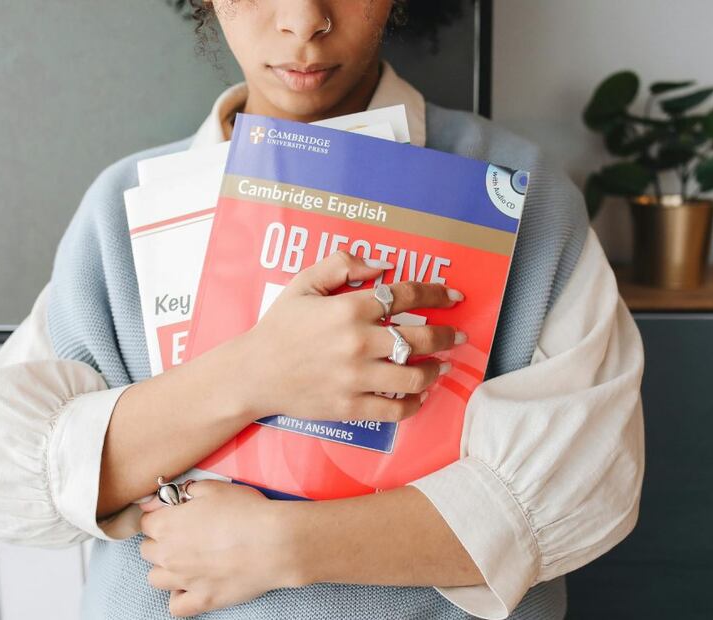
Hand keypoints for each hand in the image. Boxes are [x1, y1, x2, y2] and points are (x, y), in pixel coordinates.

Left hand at [139, 480, 301, 616]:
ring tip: (187, 561)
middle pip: (147, 550)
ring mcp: (183, 580)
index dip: (161, 516)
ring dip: (166, 569)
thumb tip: (161, 499)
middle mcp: (168, 555)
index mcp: (166, 524)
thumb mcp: (214, 488)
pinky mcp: (201, 600)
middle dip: (161, 542)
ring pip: (156, 578)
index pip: (145, 522)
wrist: (274, 542)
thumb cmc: (246, 511)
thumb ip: (182, 492)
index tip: (175, 516)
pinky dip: (180, 596)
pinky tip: (193, 585)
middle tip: (184, 536)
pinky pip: (175, 606)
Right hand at [231, 250, 465, 422]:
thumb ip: (342, 264)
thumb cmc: (280, 326)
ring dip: (436, 369)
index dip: (437, 293)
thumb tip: (382, 267)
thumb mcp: (304, 283)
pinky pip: (395, 408)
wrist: (253, 373)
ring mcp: (356, 378)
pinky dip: (414, 402)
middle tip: (459, 335)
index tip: (454, 296)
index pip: (407, 296)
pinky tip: (419, 394)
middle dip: (448, 335)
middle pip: (421, 337)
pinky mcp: (351, 406)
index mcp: (349, 308)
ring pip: (415, 376)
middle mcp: (358, 342)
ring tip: (442, 365)